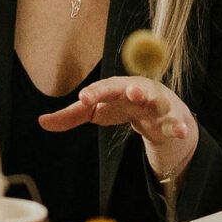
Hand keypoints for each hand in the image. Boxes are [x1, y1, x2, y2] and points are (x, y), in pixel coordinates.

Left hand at [39, 75, 197, 185]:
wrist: (156, 113)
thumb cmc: (122, 106)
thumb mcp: (96, 111)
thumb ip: (70, 116)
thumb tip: (41, 121)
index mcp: (117, 88)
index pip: (105, 87)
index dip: (95, 92)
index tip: (83, 99)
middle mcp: (138, 91)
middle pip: (135, 88)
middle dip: (132, 89)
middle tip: (129, 91)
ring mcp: (156, 104)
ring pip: (158, 102)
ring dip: (156, 103)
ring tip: (151, 104)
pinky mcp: (172, 118)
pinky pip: (176, 122)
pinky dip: (178, 128)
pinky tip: (180, 133)